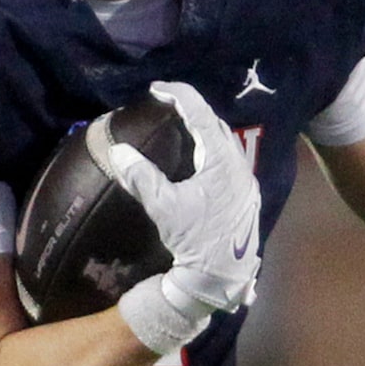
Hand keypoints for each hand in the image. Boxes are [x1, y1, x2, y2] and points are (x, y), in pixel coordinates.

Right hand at [107, 80, 260, 312]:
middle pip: (216, 125)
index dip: (179, 96)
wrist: (221, 277)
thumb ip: (141, 177)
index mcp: (222, 161)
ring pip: (225, 143)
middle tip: (167, 103)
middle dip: (192, 109)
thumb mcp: (164, 208)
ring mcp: (246, 181)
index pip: (201, 114)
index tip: (158, 88)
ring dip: (204, 130)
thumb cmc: (195, 240)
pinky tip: (199, 157)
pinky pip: (229, 159)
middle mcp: (240, 166)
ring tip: (181, 125)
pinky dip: (212, 149)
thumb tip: (118, 151)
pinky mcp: (246, 196)